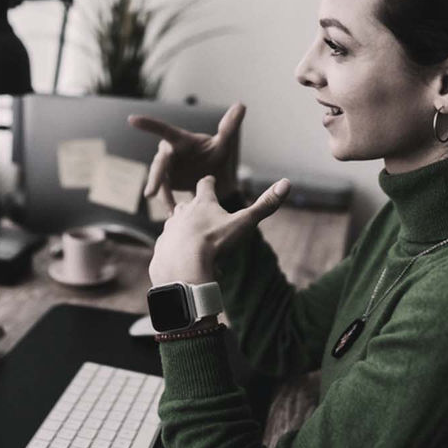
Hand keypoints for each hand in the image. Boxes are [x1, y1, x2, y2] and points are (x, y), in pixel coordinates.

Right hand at [129, 102, 244, 204]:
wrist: (215, 178)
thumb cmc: (216, 155)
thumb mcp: (224, 144)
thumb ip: (229, 127)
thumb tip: (241, 105)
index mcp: (180, 140)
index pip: (164, 131)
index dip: (149, 125)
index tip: (132, 120)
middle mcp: (169, 153)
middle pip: (159, 164)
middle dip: (155, 178)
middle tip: (150, 193)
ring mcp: (166, 169)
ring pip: (159, 181)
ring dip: (163, 196)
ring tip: (172, 211)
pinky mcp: (166, 183)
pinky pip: (164, 193)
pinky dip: (169, 203)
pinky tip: (174, 215)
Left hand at [149, 175, 289, 285]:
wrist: (182, 267)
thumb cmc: (214, 242)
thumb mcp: (243, 223)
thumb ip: (265, 205)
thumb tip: (287, 183)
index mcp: (202, 204)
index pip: (204, 184)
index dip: (208, 182)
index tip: (210, 180)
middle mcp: (182, 212)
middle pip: (186, 205)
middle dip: (194, 208)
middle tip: (203, 216)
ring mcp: (169, 229)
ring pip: (176, 226)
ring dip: (184, 231)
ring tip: (196, 244)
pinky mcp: (161, 247)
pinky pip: (169, 247)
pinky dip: (177, 252)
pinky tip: (185, 261)